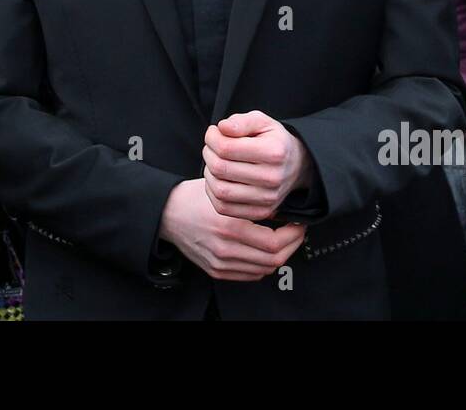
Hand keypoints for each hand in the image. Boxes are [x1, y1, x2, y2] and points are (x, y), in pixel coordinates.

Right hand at [158, 179, 306, 280]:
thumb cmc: (193, 198)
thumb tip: (281, 210)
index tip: (298, 224)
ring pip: (264, 269)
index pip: (274, 242)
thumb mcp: (225, 191)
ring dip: (279, 256)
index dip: (293, 235)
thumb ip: (252, 203)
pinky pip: (250, 275)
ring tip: (283, 240)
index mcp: (229, 226)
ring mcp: (220, 262)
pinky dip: (263, 265)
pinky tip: (265, 251)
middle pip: (273, 260)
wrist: (167, 214)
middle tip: (296, 233)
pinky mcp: (216, 270)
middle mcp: (225, 248)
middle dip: (291, 246)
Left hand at [202, 110, 312, 219]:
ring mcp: (267, 198)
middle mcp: (272, 178)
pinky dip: (213, 193)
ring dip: (209, 174)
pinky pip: (223, 207)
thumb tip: (222, 128)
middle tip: (211, 146)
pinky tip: (218, 179)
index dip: (211, 138)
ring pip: (219, 190)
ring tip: (215, 162)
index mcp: (273, 152)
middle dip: (208, 153)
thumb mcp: (262, 121)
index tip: (213, 132)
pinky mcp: (260, 212)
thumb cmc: (274, 141)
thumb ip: (241, 121)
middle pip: (220, 168)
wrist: (297, 165)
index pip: (226, 148)